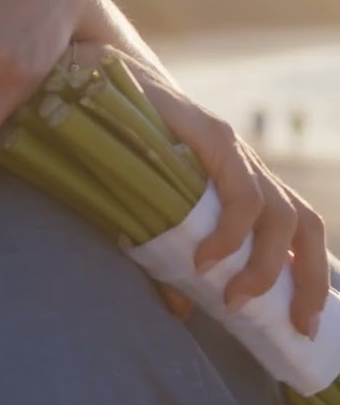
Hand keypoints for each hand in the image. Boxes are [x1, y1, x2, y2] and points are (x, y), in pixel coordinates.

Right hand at [119, 48, 329, 337]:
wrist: (92, 79)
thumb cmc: (116, 145)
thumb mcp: (147, 210)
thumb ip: (168, 254)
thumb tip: (183, 307)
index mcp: (242, 181)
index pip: (296, 229)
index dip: (309, 276)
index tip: (301, 323)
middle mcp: (249, 166)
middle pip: (306, 226)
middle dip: (311, 281)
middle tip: (296, 325)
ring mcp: (233, 149)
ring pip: (283, 213)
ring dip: (268, 265)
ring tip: (236, 298)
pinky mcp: (212, 135)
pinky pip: (241, 192)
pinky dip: (231, 233)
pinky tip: (207, 258)